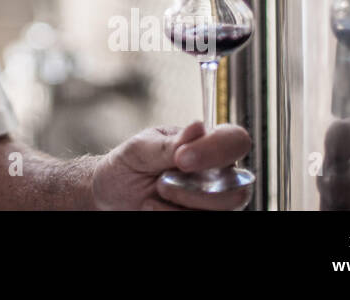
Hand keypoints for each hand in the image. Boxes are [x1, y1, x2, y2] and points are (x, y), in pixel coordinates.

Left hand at [92, 122, 252, 209]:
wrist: (113, 193)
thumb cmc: (130, 164)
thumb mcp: (141, 149)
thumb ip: (170, 144)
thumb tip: (199, 126)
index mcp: (207, 144)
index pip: (235, 141)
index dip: (216, 150)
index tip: (181, 159)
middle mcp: (218, 174)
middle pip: (237, 188)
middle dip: (195, 190)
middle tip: (161, 183)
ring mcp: (213, 201)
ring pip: (222, 211)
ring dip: (183, 204)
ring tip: (156, 193)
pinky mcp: (201, 217)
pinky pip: (200, 222)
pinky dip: (171, 216)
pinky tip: (152, 207)